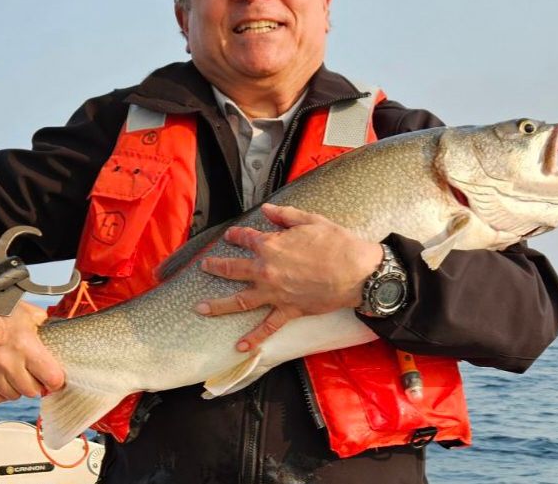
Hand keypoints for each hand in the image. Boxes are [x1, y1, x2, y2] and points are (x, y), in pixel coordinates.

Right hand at [0, 300, 63, 403]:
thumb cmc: (6, 311)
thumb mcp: (33, 314)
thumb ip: (48, 329)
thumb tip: (60, 341)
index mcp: (25, 345)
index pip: (50, 377)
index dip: (56, 380)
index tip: (55, 378)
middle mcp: (6, 361)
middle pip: (32, 390)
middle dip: (38, 384)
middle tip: (36, 374)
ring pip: (13, 396)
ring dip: (19, 388)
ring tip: (19, 373)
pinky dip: (2, 392)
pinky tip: (5, 379)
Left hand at [197, 203, 381, 350]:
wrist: (356, 271)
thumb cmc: (336, 243)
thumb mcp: (310, 220)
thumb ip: (284, 216)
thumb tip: (265, 210)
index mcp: (271, 245)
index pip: (246, 238)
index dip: (236, 236)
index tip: (230, 236)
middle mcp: (267, 270)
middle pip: (233, 269)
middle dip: (215, 267)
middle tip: (204, 267)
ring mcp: (276, 293)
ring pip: (240, 300)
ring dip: (218, 305)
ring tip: (200, 308)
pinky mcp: (289, 310)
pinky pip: (268, 327)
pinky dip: (254, 338)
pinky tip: (239, 346)